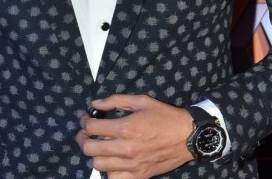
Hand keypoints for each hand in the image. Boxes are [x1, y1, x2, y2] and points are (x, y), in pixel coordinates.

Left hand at [75, 94, 193, 178]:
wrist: (188, 136)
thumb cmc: (164, 116)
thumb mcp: (141, 100)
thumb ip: (116, 100)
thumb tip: (95, 104)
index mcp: (125, 128)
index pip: (91, 128)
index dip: (84, 122)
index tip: (87, 119)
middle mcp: (125, 148)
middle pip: (89, 148)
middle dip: (83, 139)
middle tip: (86, 133)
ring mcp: (131, 165)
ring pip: (98, 165)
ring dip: (95, 155)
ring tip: (100, 147)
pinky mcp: (139, 176)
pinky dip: (109, 171)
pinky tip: (112, 162)